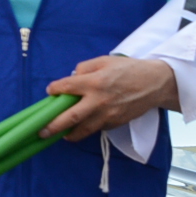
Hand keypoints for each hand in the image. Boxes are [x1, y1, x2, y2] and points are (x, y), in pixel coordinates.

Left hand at [43, 56, 179, 140]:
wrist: (155, 83)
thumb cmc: (129, 69)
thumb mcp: (104, 61)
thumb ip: (85, 69)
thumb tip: (72, 79)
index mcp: (94, 82)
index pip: (66, 88)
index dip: (55, 90)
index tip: (50, 92)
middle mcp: (98, 101)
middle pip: (69, 118)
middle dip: (52, 126)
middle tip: (40, 131)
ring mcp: (107, 115)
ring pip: (82, 130)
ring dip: (69, 134)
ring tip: (60, 134)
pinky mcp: (115, 123)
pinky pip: (96, 128)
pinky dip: (87, 129)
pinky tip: (81, 127)